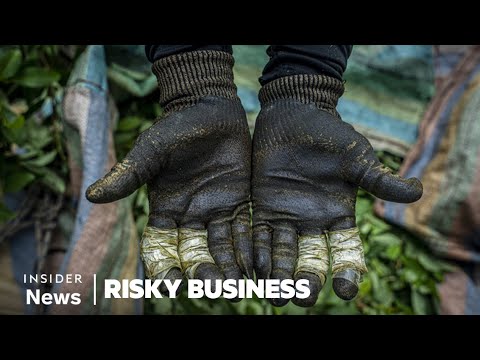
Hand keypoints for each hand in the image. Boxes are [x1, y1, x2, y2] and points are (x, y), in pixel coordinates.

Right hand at [86, 51, 251, 295]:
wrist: (208, 110)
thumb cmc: (174, 129)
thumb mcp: (151, 152)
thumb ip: (128, 175)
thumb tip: (89, 197)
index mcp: (164, 210)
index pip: (160, 247)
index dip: (163, 266)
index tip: (169, 285)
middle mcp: (190, 217)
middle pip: (194, 253)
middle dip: (202, 271)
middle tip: (213, 289)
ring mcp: (216, 212)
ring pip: (221, 248)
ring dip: (229, 267)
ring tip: (236, 287)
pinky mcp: (240, 203)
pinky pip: (244, 230)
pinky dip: (249, 248)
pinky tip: (257, 265)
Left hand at [252, 75, 421, 306]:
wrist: (297, 116)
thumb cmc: (332, 136)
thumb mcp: (356, 158)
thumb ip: (379, 179)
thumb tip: (417, 192)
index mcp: (339, 216)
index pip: (345, 252)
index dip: (346, 271)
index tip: (344, 290)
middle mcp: (312, 222)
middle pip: (310, 260)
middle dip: (307, 280)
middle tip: (302, 297)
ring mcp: (287, 216)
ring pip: (283, 254)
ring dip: (279, 275)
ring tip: (274, 295)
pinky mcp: (264, 207)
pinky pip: (260, 234)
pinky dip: (258, 251)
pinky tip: (254, 268)